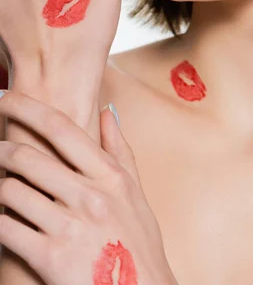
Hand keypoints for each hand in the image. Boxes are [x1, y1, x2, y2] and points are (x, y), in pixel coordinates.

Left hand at [0, 90, 176, 284]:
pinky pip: (6, 228)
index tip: (5, 97)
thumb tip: (107, 111)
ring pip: (11, 191)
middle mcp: (90, 195)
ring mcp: (70, 226)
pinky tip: (0, 219)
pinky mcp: (50, 258)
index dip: (27, 108)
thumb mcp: (136, 193)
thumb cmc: (136, 246)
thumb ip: (119, 150)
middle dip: (0, 149)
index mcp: (110, 175)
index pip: (62, 128)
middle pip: (28, 157)